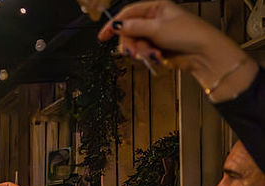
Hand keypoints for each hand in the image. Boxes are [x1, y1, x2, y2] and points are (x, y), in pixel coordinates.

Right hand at [99, 1, 256, 101]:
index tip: (103, 36)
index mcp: (156, 8)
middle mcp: (154, 20)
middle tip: (131, 52)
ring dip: (140, 52)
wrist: (203, 53)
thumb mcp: (157, 28)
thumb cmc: (188, 34)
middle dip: (130, 43)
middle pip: (129, 31)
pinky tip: (155, 57)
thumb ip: (133, 27)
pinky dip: (146, 56)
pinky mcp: (157, 48)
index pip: (128, 13)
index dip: (114, 24)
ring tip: (150, 55)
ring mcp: (156, 34)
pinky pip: (143, 52)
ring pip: (135, 44)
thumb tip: (116, 25)